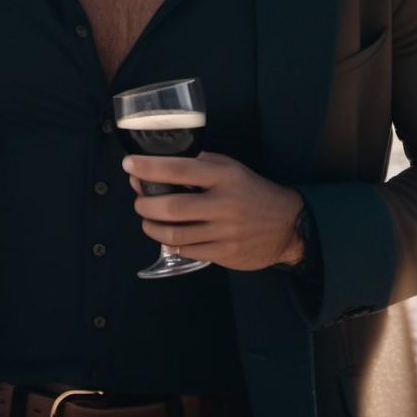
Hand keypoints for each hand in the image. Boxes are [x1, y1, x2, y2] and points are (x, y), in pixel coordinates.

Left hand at [123, 151, 303, 270]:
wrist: (287, 225)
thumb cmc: (252, 192)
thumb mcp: (231, 168)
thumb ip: (200, 163)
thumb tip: (159, 163)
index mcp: (225, 177)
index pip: (180, 169)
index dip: (150, 167)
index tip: (129, 165)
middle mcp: (225, 204)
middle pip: (172, 208)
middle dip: (145, 205)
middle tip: (139, 200)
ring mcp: (225, 232)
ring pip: (175, 234)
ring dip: (152, 227)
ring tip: (148, 219)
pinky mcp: (225, 254)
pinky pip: (187, 251)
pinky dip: (170, 243)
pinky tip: (168, 235)